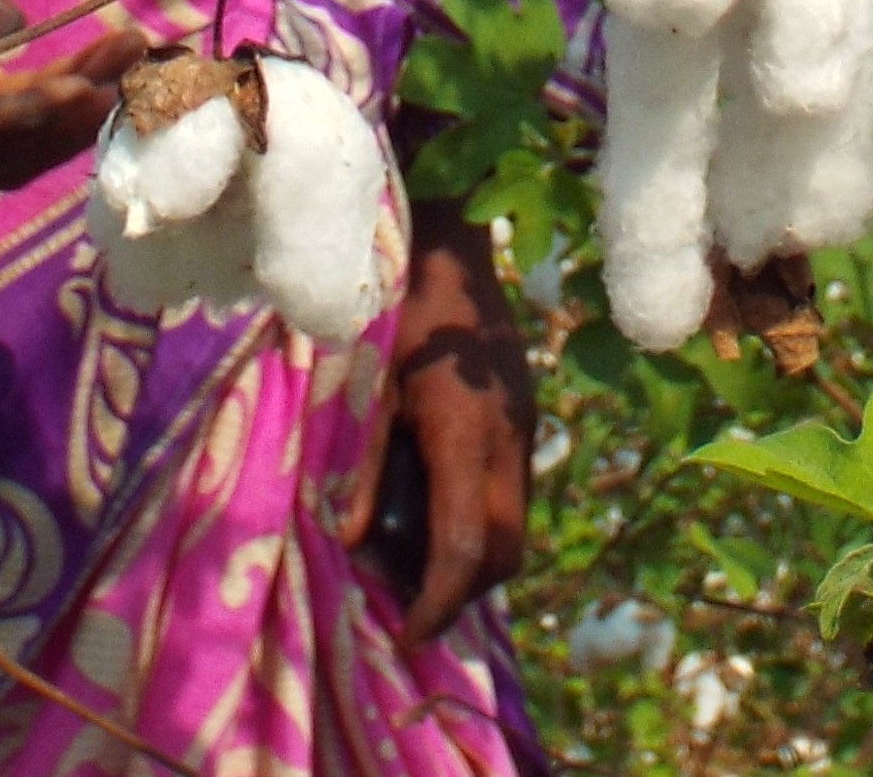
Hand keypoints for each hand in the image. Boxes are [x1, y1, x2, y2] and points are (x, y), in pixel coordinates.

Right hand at [0, 0, 139, 189]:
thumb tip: (11, 25)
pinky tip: (110, 61)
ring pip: (18, 149)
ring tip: (132, 54)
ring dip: (78, 113)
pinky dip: (66, 99)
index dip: (27, 114)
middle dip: (70, 116)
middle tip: (128, 61)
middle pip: (1, 153)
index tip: (85, 86)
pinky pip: (20, 123)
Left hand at [368, 192, 533, 640]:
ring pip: (514, 523)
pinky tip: (430, 513)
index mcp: (465, 430)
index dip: (437, 605)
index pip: (465, 547)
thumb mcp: (365, 385)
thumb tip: (351, 543)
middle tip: (407, 612)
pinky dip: (477, 520)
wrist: (445, 233)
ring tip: (413, 571)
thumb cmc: (390, 302)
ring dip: (472, 560)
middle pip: (504, 549)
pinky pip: (509, 490)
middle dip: (462, 594)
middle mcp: (508, 435)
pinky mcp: (519, 412)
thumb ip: (364, 466)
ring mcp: (521, 423)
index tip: (405, 638)